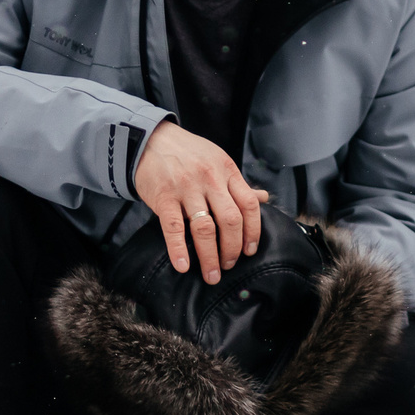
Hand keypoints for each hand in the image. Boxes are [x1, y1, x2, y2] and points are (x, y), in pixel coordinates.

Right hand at [131, 122, 268, 282]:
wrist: (150, 139)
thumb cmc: (188, 153)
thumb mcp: (218, 161)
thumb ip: (238, 183)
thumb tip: (264, 197)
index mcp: (227, 170)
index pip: (249, 205)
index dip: (253, 231)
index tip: (250, 250)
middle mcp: (210, 179)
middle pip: (230, 220)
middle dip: (232, 249)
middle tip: (229, 265)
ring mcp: (186, 187)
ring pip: (205, 228)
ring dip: (210, 257)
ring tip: (211, 275)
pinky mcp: (164, 196)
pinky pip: (174, 228)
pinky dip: (179, 250)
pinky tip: (183, 266)